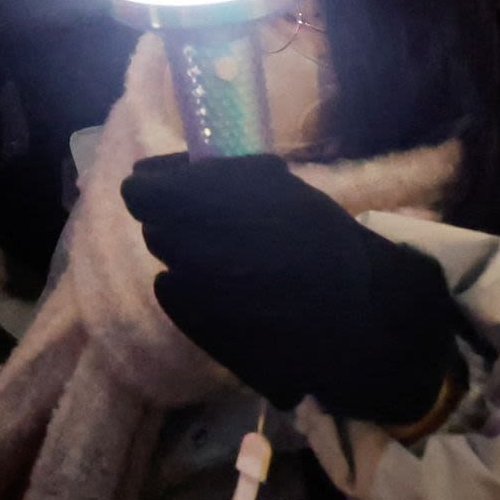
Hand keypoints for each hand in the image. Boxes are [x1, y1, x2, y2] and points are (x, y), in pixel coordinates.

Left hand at [121, 153, 460, 428]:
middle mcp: (193, 246)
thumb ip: (215, 175)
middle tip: (219, 228)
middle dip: (180, 224)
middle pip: (157, 229)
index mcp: (209, 201)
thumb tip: (163, 169)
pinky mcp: (202, 329)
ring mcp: (195, 293)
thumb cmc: (323, 237)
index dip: (155, 189)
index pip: (140, 192)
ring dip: (191, 258)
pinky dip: (192, 292)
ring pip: (168, 264)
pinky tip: (230, 291)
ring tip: (236, 261)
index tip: (174, 190)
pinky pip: (174, 299)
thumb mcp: (274, 183)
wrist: (359, 312)